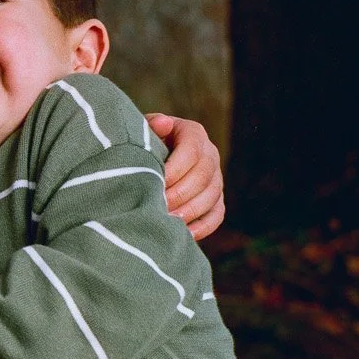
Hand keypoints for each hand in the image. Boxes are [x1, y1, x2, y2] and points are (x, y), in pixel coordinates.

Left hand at [148, 114, 225, 240]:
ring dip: (188, 212)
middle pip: (203, 176)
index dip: (174, 170)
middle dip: (179, 194)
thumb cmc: (142, 145)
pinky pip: (216, 216)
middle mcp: (210, 154)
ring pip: (211, 197)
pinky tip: (182, 234)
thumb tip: (164, 123)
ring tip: (166, 221)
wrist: (148, 161)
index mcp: (194, 134)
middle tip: (156, 207)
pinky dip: (202, 227)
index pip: (191, 151)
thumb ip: (150, 127)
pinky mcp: (216, 200)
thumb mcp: (143, 131)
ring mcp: (216, 179)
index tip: (154, 184)